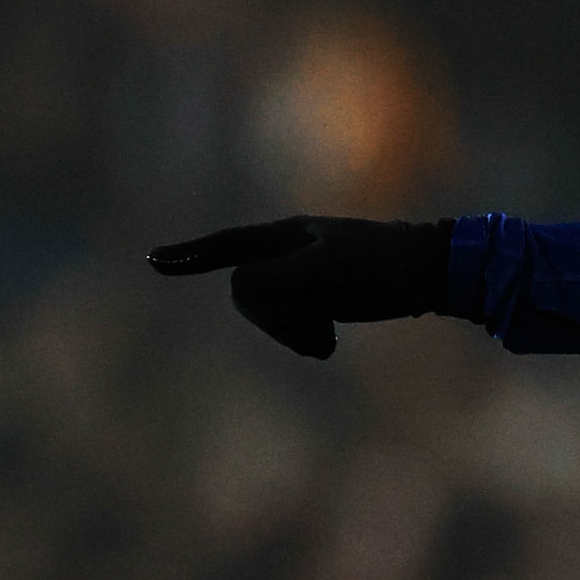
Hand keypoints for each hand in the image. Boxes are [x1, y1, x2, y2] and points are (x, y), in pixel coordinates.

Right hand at [149, 216, 452, 358]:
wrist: (427, 273)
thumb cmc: (380, 261)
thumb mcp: (327, 266)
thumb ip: (278, 276)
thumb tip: (243, 291)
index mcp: (286, 236)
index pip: (228, 245)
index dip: (190, 255)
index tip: (153, 261)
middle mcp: (287, 256)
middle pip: (246, 295)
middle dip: (274, 317)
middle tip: (316, 323)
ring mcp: (301, 281)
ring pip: (267, 316)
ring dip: (292, 331)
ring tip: (327, 335)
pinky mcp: (316, 304)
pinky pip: (289, 329)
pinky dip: (305, 340)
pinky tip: (329, 343)